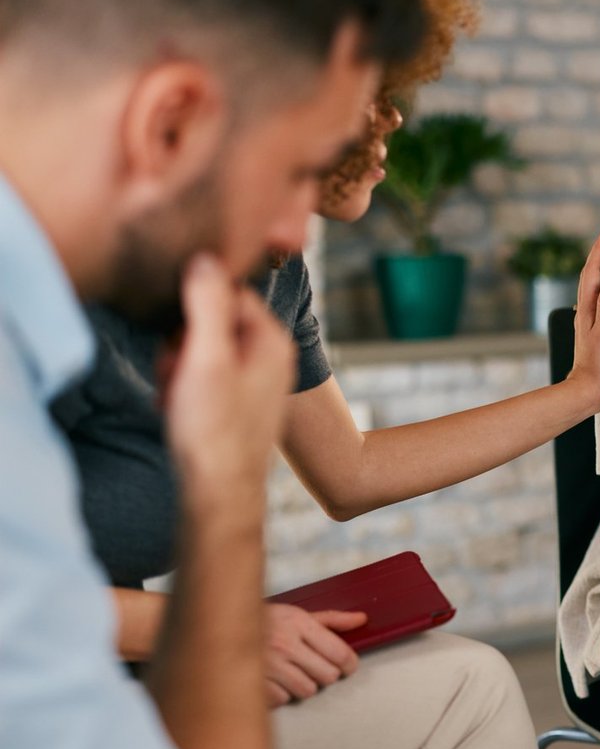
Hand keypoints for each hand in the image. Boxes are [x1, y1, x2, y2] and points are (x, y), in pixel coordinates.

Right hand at [163, 254, 294, 504]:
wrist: (218, 491)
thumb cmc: (213, 428)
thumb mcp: (205, 358)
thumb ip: (207, 305)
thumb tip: (205, 257)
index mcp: (272, 339)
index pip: (226, 291)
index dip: (192, 311)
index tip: (182, 341)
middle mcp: (271, 355)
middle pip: (210, 321)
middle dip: (182, 344)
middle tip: (178, 375)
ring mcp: (256, 379)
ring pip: (201, 350)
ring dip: (179, 369)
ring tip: (179, 397)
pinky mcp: (239, 399)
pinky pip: (202, 377)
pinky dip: (184, 389)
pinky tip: (180, 410)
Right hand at [264, 604, 366, 706]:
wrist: (221, 627)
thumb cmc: (265, 621)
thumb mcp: (298, 614)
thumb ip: (332, 619)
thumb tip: (361, 619)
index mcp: (298, 624)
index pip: (339, 652)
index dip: (349, 664)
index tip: (348, 666)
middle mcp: (285, 644)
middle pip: (327, 676)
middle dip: (326, 674)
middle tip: (315, 667)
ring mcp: (268, 666)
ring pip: (308, 690)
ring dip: (305, 685)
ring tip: (293, 672)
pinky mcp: (254, 683)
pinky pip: (284, 699)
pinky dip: (282, 693)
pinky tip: (275, 680)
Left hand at [566, 230, 599, 410]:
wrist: (587, 390)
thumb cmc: (598, 365)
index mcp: (587, 309)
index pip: (591, 274)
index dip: (598, 253)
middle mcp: (584, 312)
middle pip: (589, 277)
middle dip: (598, 257)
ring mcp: (588, 322)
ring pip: (592, 289)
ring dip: (599, 271)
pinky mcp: (594, 331)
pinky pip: (597, 302)